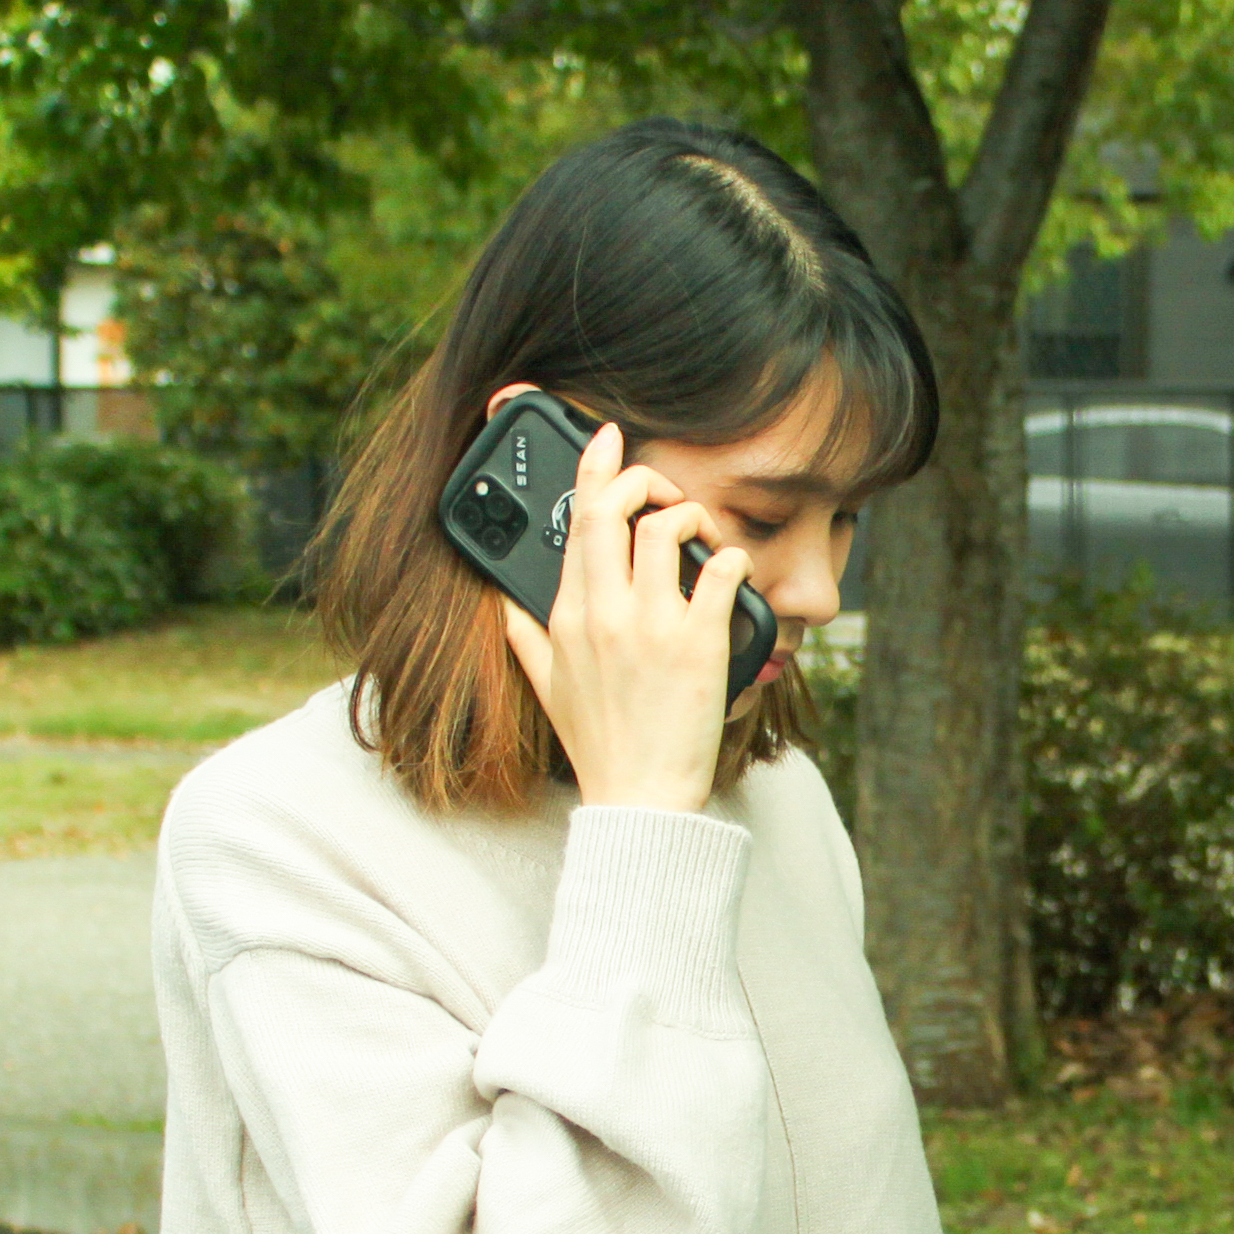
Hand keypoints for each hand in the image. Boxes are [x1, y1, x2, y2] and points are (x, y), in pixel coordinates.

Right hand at [495, 419, 752, 814]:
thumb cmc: (598, 743)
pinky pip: (719, 571)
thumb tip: (503, 602)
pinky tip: (729, 569)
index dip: (594, 467)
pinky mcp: (698, 643)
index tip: (608, 436)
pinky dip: (729, 558)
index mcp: (566, 615)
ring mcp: (651, 625)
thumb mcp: (545, 686)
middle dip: (644, 480)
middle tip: (665, 489)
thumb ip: (521, 637)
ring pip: (667, 528)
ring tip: (701, 536)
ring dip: (691, 516)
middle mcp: (604, 611)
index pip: (576, 521)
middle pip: (616, 509)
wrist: (638, 796)